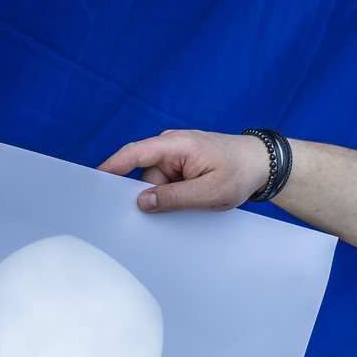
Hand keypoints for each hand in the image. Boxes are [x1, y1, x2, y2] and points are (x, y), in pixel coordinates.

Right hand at [98, 129, 268, 211]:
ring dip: (171, 197)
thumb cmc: (241, 172)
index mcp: (176, 144)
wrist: (264, 163)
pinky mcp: (183, 165)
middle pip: (146, 176)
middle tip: (172, 212)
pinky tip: (194, 200)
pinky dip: (177, 194)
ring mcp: (177, 155)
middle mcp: (172, 145)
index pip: (134, 154)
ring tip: (197, 202)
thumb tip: (142, 202)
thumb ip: (174, 198)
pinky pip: (169, 183)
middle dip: (155, 196)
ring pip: (158, 183)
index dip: (111, 168)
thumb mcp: (209, 192)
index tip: (92, 182)